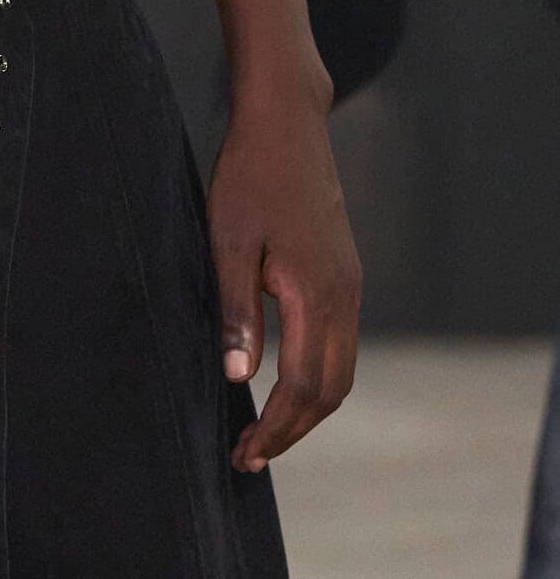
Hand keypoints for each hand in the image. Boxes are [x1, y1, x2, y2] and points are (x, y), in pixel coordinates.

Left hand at [208, 88, 360, 471]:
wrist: (287, 123)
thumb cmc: (250, 175)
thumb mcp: (229, 239)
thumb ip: (236, 310)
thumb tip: (238, 377)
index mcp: (317, 294)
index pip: (303, 387)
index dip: (275, 428)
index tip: (244, 454)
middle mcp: (344, 297)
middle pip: (330, 390)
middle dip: (292, 429)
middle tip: (249, 455)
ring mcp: (350, 285)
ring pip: (341, 370)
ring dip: (308, 407)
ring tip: (265, 429)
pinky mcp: (344, 274)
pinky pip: (340, 343)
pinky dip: (317, 375)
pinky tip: (284, 378)